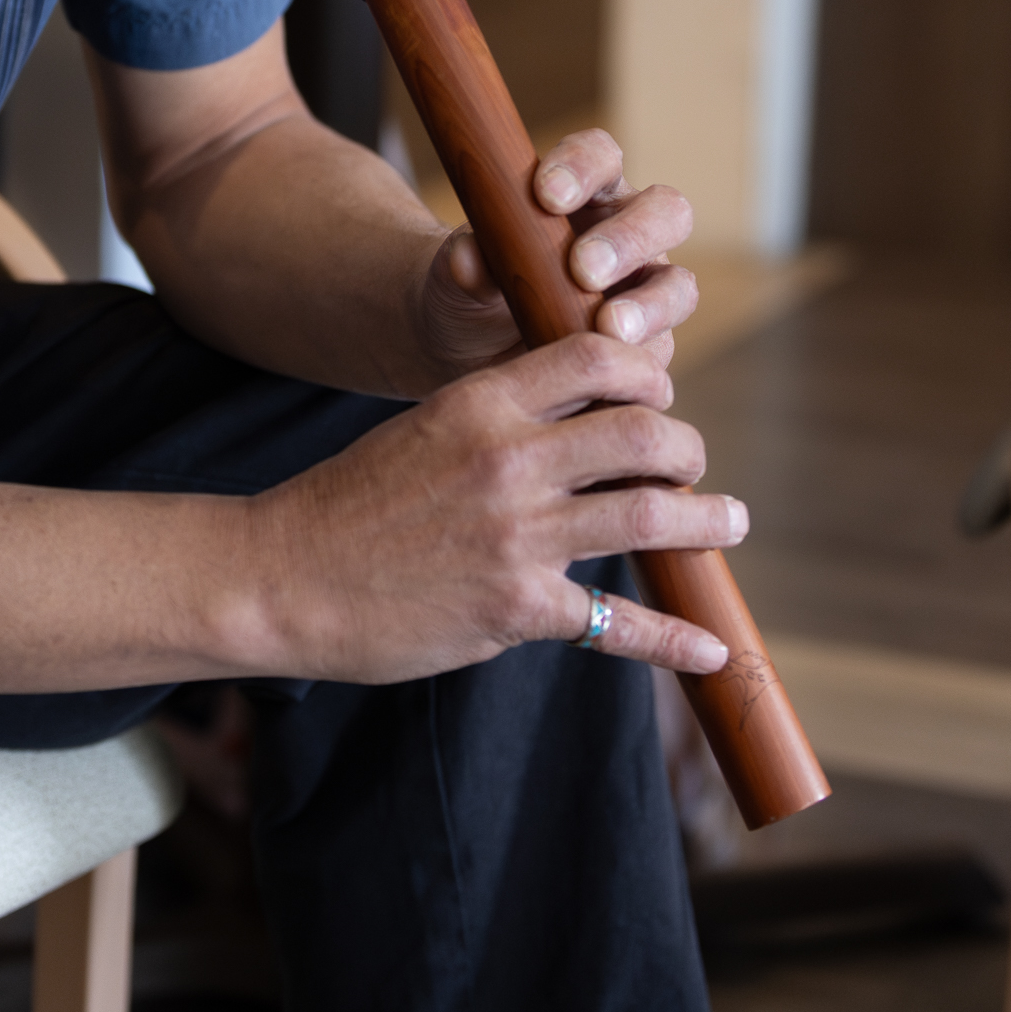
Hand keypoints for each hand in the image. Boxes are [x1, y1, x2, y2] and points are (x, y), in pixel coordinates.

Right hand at [247, 330, 744, 682]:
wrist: (282, 576)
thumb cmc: (353, 502)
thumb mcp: (427, 429)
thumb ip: (501, 421)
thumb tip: (579, 426)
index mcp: (482, 402)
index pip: (598, 360)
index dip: (646, 377)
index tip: (657, 400)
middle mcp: (507, 459)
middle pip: (644, 434)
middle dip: (686, 450)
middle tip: (693, 468)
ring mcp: (515, 536)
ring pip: (650, 516)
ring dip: (707, 521)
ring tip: (728, 521)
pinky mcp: (514, 609)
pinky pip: (616, 624)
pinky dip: (674, 641)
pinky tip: (710, 651)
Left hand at [413, 127, 697, 379]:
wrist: (474, 353)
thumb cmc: (472, 291)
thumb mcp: (456, 275)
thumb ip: (465, 261)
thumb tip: (469, 257)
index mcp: (586, 190)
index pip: (601, 157)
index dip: (583, 166)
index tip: (545, 193)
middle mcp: (629, 233)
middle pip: (666, 212)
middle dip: (629, 238)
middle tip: (584, 268)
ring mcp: (647, 291)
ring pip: (678, 286)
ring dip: (649, 306)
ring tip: (608, 328)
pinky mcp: (650, 347)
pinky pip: (663, 351)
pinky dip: (639, 362)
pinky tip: (610, 378)